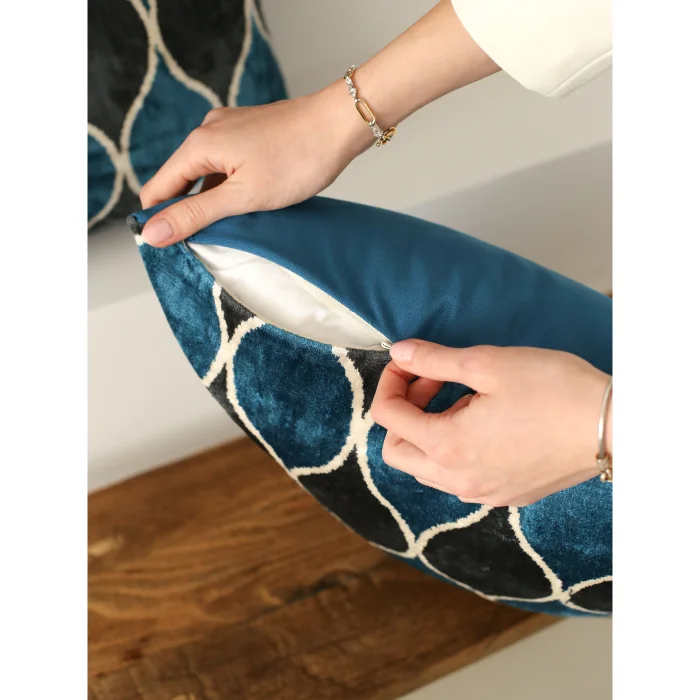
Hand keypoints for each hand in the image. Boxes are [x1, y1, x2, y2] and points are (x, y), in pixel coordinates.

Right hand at [139, 83, 371, 245]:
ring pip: (206, 174)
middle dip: (188, 212)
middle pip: (180, 180)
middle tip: (204, 245)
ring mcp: (230, 129)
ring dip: (212, 202)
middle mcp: (208, 131)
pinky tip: (247, 205)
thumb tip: (151, 232)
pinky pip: (226, 165)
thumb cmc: (297, 159)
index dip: (159, 220)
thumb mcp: (242, 196)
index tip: (169, 249)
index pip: (158, 189)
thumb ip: (195, 214)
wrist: (339, 125)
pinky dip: (230, 187)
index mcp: (199, 145)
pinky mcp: (249, 133)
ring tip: (231, 228)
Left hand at [370, 341, 611, 505]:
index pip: (387, 417)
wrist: (614, 428)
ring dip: (429, 430)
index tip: (410, 361)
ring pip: (427, 467)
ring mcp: (483, 493)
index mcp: (447, 448)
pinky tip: (485, 421)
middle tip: (433, 381)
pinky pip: (460, 476)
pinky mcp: (506, 494)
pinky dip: (455, 448)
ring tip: (463, 399)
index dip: (390, 382)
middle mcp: (458, 481)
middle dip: (404, 412)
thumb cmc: (553, 391)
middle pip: (398, 451)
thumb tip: (401, 352)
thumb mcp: (487, 364)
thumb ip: (435, 359)